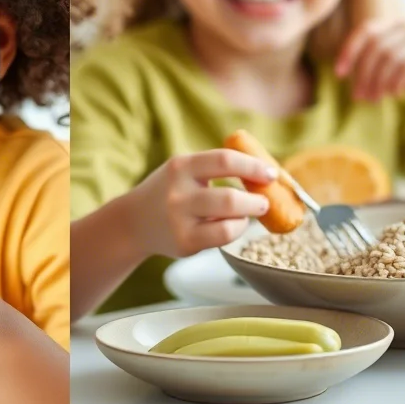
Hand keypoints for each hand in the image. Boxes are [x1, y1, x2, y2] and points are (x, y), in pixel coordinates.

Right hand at [126, 150, 277, 258]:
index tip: (271, 174)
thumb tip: (267, 174)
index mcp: (180, 166)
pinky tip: (232, 225)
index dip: (254, 167)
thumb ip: (217, 167)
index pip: (225, 161)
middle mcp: (178, 193)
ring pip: (230, 222)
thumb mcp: (184, 170)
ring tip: (250, 213)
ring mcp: (180, 220)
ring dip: (248, 217)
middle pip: (231, 197)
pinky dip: (236, 230)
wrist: (134, 222)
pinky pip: (223, 237)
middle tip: (265, 201)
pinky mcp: (185, 242)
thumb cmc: (170, 192)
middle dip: (257, 200)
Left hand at [336, 19, 404, 103]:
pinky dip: (395, 84)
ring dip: (377, 83)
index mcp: (397, 24)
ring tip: (374, 100)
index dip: (349, 51)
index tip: (338, 74)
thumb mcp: (390, 66)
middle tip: (358, 97)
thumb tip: (339, 74)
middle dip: (363, 75)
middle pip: (376, 48)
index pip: (365, 31)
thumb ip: (369, 63)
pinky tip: (395, 95)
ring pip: (389, 59)